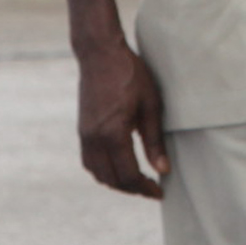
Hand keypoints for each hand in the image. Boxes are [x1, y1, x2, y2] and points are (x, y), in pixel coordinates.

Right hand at [76, 34, 167, 198]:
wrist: (100, 52)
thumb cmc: (130, 74)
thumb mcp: (151, 105)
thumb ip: (155, 141)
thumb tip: (163, 170)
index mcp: (113, 134)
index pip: (129, 176)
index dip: (145, 188)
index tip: (160, 192)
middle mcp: (95, 138)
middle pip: (112, 179)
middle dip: (132, 189)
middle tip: (151, 188)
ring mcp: (85, 134)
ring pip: (98, 173)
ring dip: (116, 182)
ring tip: (137, 179)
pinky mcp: (82, 128)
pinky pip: (89, 161)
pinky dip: (103, 170)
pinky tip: (118, 165)